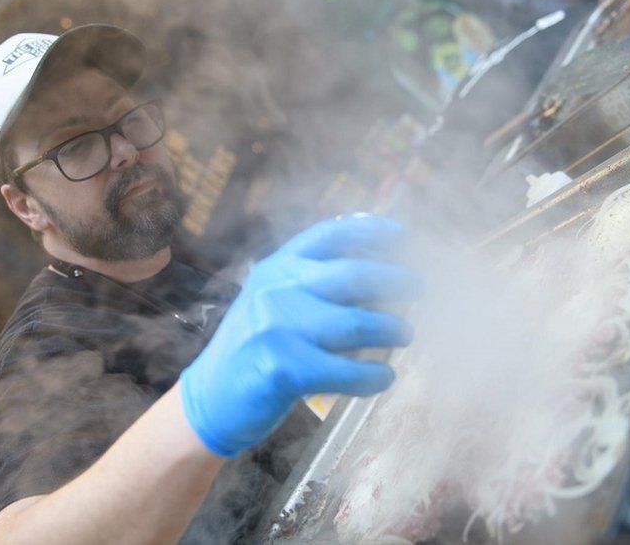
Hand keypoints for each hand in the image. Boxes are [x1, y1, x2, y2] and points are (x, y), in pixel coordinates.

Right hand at [179, 215, 421, 456]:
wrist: (210, 398)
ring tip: (405, 334)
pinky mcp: (284, 368)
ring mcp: (279, 327)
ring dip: (392, 329)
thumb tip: (377, 272)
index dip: (371, 231)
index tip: (403, 235)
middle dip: (396, 281)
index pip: (329, 236)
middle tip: (420, 288)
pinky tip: (385, 377)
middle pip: (354, 276)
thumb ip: (309, 282)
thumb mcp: (270, 299)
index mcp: (276, 268)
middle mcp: (277, 290)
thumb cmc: (251, 348)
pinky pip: (348, 370)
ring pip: (358, 323)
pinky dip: (374, 376)